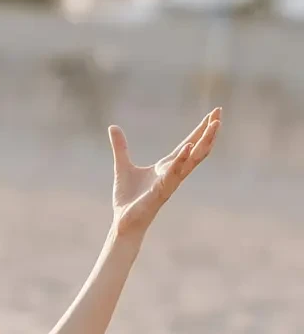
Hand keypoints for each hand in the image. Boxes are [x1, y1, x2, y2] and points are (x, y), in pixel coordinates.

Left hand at [108, 108, 221, 235]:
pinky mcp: (162, 191)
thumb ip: (120, 147)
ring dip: (204, 142)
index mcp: (167, 166)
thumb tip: (113, 127)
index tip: (213, 114)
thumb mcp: (123, 165)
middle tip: (219, 112)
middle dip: (209, 131)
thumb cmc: (128, 198)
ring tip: (214, 125)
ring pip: (193, 159)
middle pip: (197, 149)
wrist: (124, 221)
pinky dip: (181, 160)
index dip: (200, 129)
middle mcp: (173, 172)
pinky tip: (187, 146)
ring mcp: (170, 181)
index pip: (188, 144)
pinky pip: (174, 173)